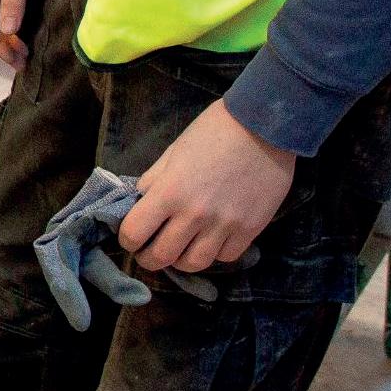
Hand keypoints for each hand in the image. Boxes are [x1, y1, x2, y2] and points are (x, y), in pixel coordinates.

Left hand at [118, 100, 295, 274]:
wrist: (263, 126)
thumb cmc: (213, 131)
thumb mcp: (174, 151)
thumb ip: (154, 180)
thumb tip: (139, 203)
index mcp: (169, 191)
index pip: (134, 233)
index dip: (127, 238)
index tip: (130, 237)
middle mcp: (194, 215)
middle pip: (161, 257)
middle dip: (149, 258)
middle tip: (149, 252)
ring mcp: (223, 226)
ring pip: (193, 264)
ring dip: (181, 260)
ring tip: (180, 249)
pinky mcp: (249, 230)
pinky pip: (224, 257)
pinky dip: (214, 253)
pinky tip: (211, 239)